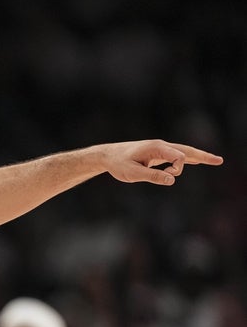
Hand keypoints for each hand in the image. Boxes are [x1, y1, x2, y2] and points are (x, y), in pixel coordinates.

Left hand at [101, 139, 221, 185]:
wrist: (107, 155)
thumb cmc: (118, 164)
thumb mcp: (132, 173)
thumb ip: (152, 176)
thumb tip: (172, 180)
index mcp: (157, 147)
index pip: (179, 156)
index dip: (178, 168)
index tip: (169, 175)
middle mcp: (161, 146)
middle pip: (187, 150)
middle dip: (203, 156)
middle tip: (219, 161)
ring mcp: (159, 149)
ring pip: (182, 152)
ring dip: (198, 157)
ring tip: (214, 161)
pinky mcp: (156, 154)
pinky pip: (175, 155)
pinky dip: (187, 158)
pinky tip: (194, 162)